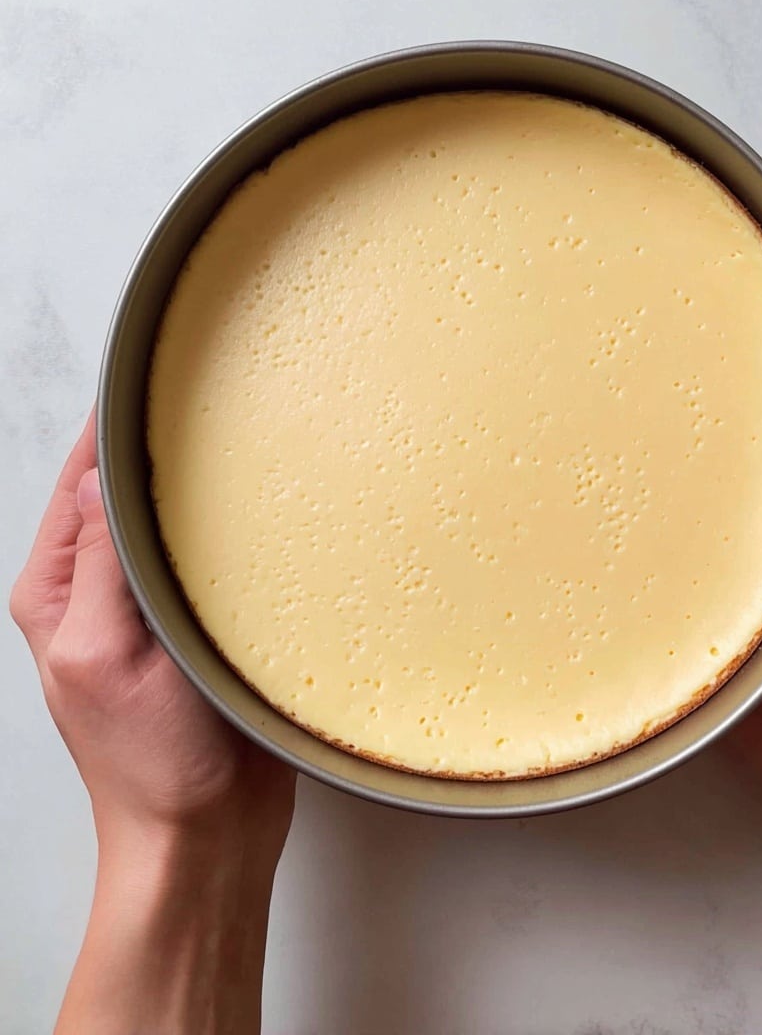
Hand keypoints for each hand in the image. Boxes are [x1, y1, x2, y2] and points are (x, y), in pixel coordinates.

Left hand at [11, 412, 295, 1033]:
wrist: (205, 834)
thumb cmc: (151, 764)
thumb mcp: (107, 658)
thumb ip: (97, 570)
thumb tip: (92, 484)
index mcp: (57, 594)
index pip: (76, 484)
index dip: (108, 431)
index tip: (148, 378)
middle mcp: (97, 593)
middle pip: (121, 494)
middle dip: (156, 449)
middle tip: (206, 398)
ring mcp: (148, 609)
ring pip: (167, 522)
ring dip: (195, 488)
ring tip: (235, 440)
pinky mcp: (195, 625)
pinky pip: (204, 557)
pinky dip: (223, 529)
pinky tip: (255, 509)